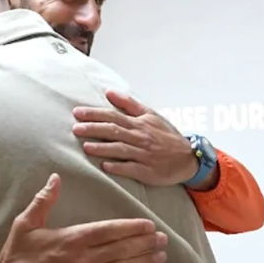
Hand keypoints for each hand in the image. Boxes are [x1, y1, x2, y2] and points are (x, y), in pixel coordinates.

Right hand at [0, 174, 166, 262]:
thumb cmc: (17, 256)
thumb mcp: (25, 224)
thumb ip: (43, 200)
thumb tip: (55, 178)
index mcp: (71, 239)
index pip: (109, 231)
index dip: (131, 228)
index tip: (148, 225)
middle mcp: (83, 260)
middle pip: (121, 249)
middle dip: (144, 243)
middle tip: (162, 239)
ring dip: (143, 261)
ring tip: (160, 255)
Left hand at [73, 90, 198, 186]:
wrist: (188, 158)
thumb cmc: (166, 136)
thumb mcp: (150, 115)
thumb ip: (128, 103)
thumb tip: (108, 91)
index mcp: (138, 123)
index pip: (113, 115)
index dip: (94, 114)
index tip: (77, 112)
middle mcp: (140, 137)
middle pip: (114, 131)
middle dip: (93, 129)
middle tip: (75, 128)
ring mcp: (144, 154)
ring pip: (121, 149)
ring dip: (103, 148)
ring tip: (86, 147)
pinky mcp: (147, 171)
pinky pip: (131, 168)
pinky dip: (118, 167)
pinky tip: (105, 166)